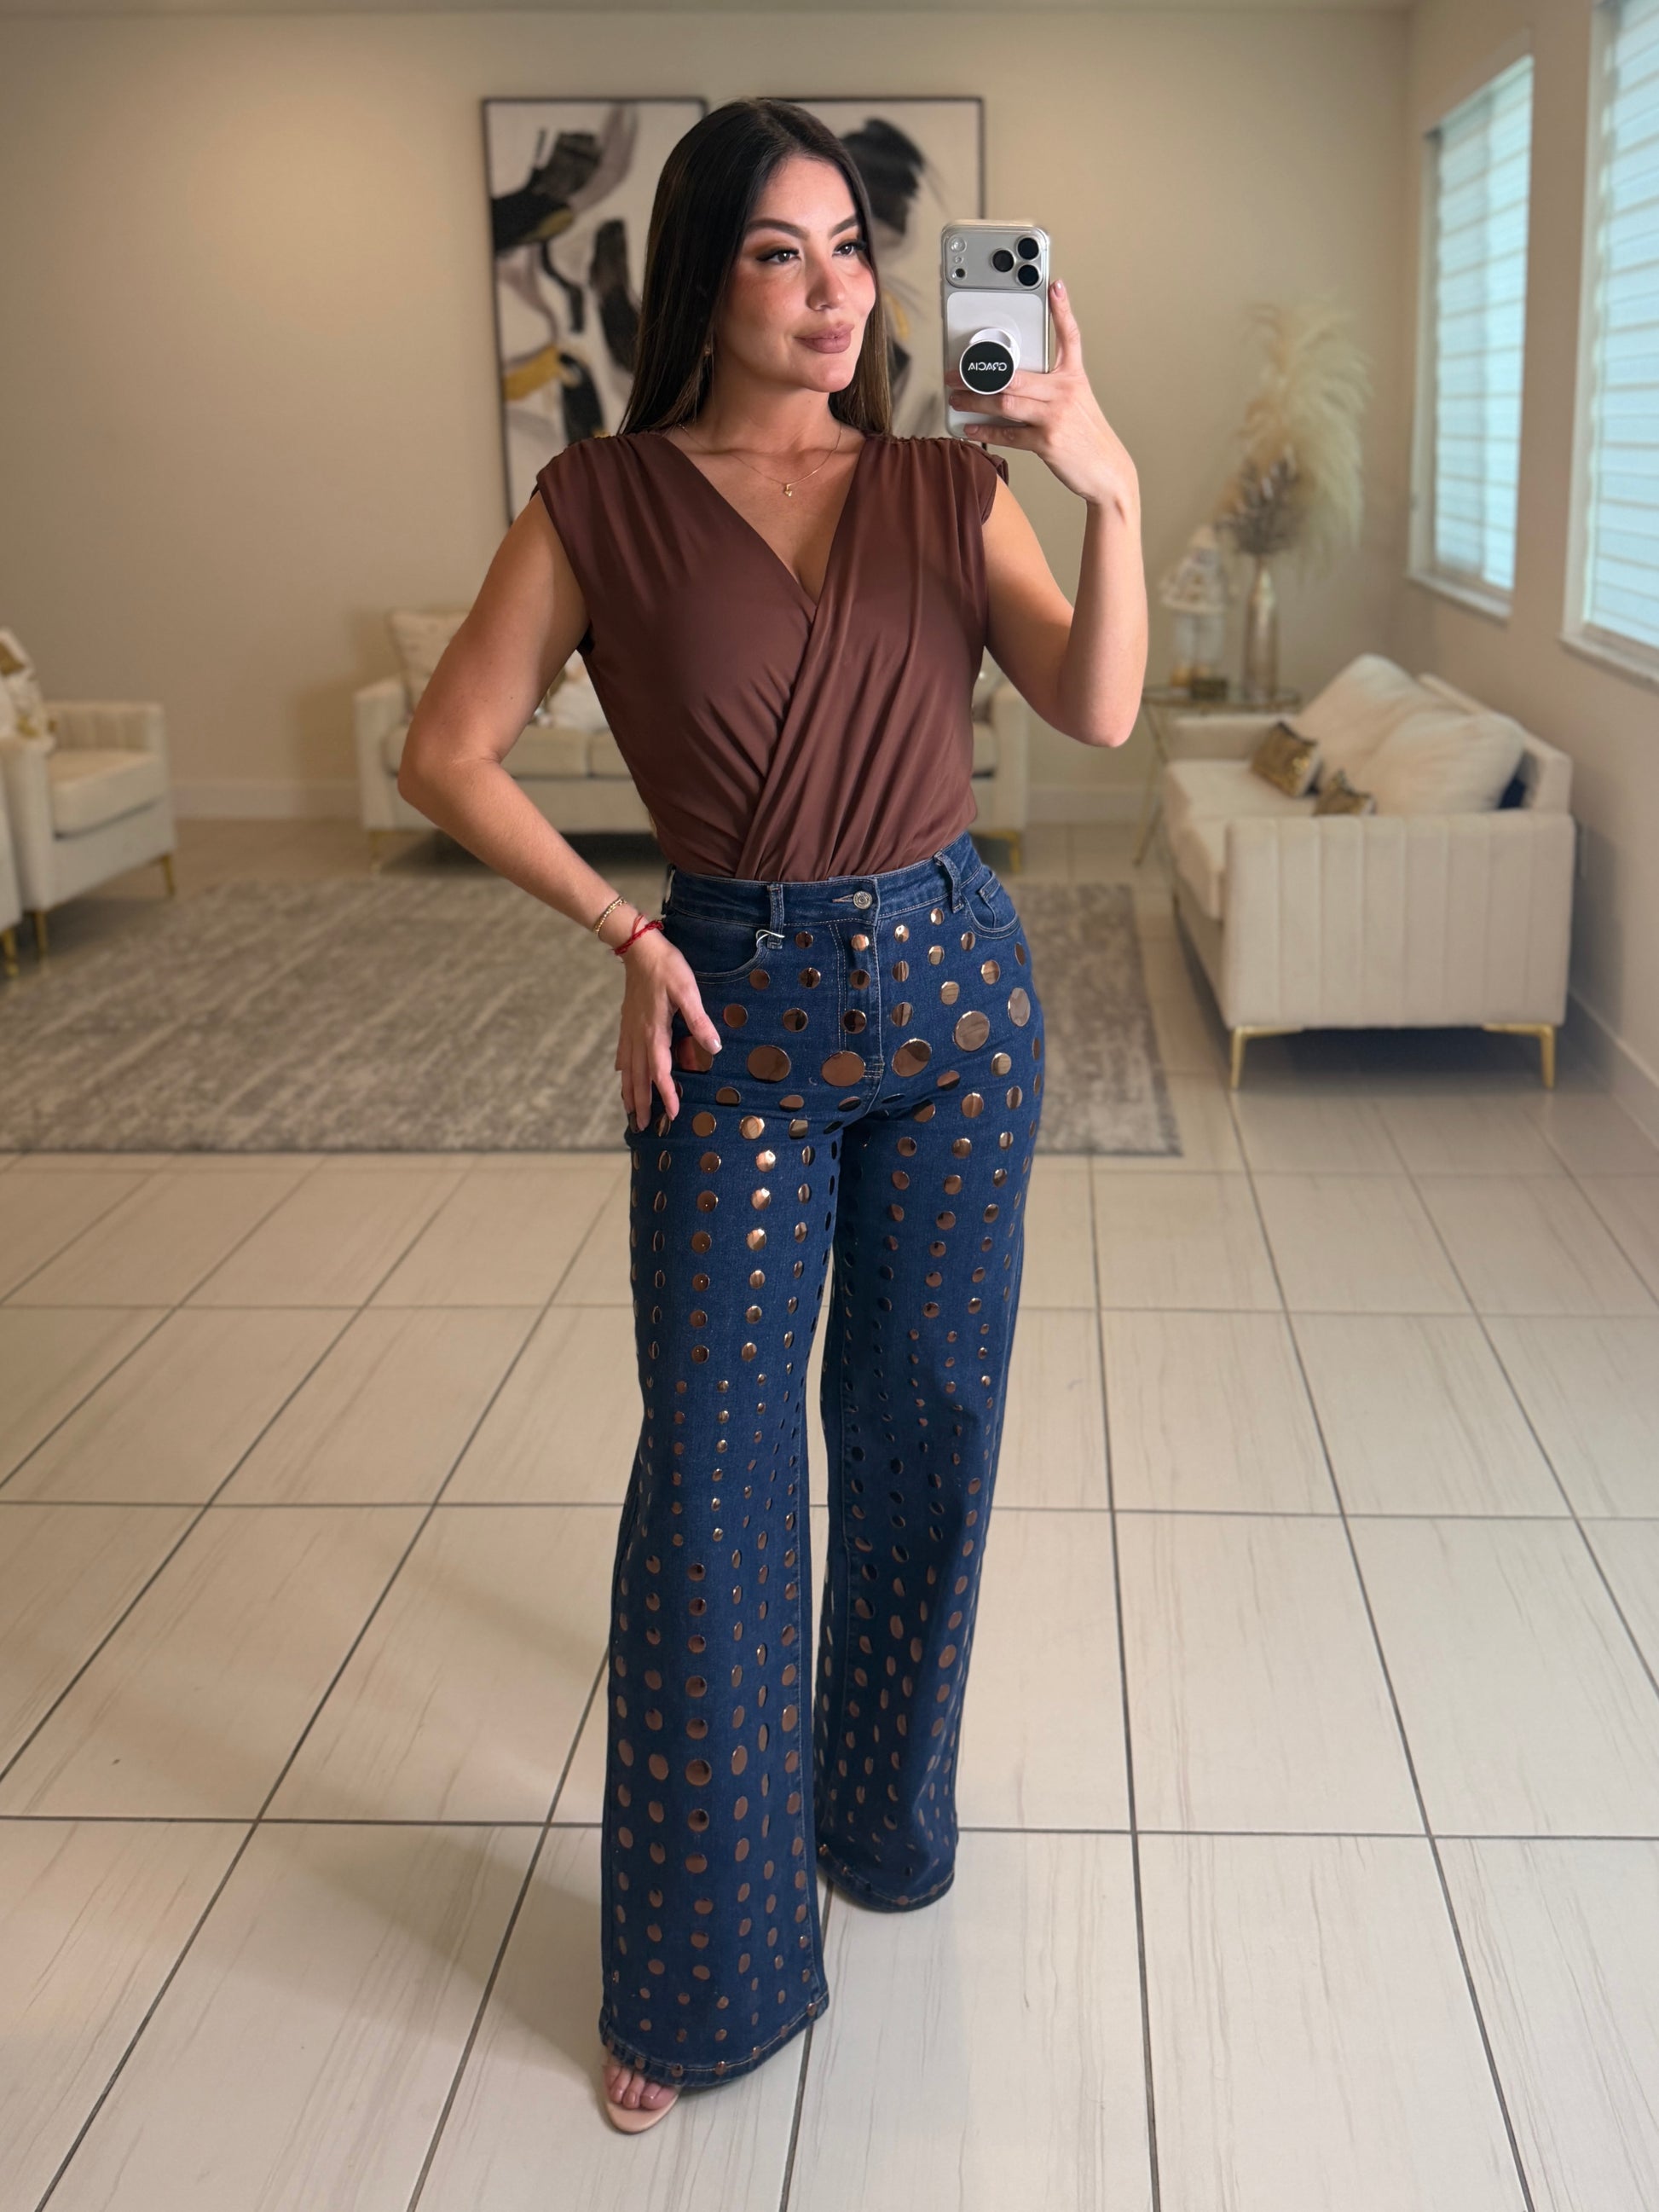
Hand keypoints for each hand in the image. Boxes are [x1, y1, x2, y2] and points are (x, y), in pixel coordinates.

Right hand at [615, 931, 722, 1129]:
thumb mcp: (688, 991)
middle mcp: (639, 1036)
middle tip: (641, 1127)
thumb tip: (714, 1049)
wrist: (640, 948)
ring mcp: (631, 1029)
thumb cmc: (667, 968)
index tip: (672, 1115)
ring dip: (629, 1091)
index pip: (660, 1072)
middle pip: (639, 1077)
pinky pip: (623, 1052)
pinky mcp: (628, 1021)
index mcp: (655, 1032)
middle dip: (640, 1103)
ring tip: (628, 1110)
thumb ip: (699, 1021)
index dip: (666, 1095)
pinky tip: (621, 1074)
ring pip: (628, 1068)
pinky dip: (623, 1069)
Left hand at [949, 277, 1137, 514]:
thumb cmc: (1087, 436)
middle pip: (1014, 374)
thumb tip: (1011, 384)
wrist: (1106, 470)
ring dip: (975, 401)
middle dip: (979, 373)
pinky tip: (970, 428)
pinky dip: (985, 431)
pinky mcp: (1048, 442)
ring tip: (956, 399)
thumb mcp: (1078, 402)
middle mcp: (1065, 392)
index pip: (1070, 337)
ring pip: (1006, 402)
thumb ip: (1051, 388)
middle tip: (954, 373)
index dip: (1062, 310)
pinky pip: (1009, 433)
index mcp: (1074, 377)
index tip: (1054, 287)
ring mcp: (1056, 416)